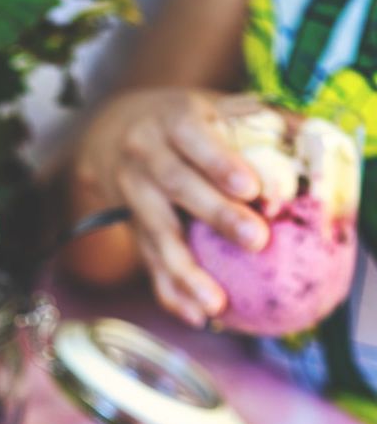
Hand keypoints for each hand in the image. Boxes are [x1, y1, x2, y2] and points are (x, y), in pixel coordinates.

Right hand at [74, 89, 270, 325]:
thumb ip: (256, 120)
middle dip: (217, 216)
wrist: (113, 138)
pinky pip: (150, 266)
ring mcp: (135, 198)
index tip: (252, 188)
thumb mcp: (213, 107)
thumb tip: (310, 140)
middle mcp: (146, 158)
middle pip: (178, 186)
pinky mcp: (133, 232)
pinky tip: (196, 317)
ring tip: (217, 304)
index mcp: (172, 121)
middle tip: (256, 240)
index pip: (194, 139)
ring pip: (159, 237)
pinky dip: (172, 294)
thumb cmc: (183, 122)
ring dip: (187, 274)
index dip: (220, 164)